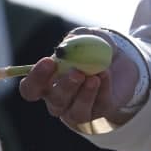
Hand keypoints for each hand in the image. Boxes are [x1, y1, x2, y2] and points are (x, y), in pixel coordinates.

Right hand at [17, 28, 140, 128]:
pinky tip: (105, 74)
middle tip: (77, 72)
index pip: (30, 89)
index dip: (36, 79)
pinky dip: (103, 90)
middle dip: (65, 87)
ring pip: (76, 114)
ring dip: (84, 96)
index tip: (49, 62)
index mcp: (45, 82)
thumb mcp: (83, 37)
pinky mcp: (100, 111)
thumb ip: (74, 40)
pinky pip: (99, 106)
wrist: (119, 58)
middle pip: (54, 102)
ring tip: (94, 78)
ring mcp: (78, 108)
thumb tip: (65, 49)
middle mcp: (58, 100)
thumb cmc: (91, 48)